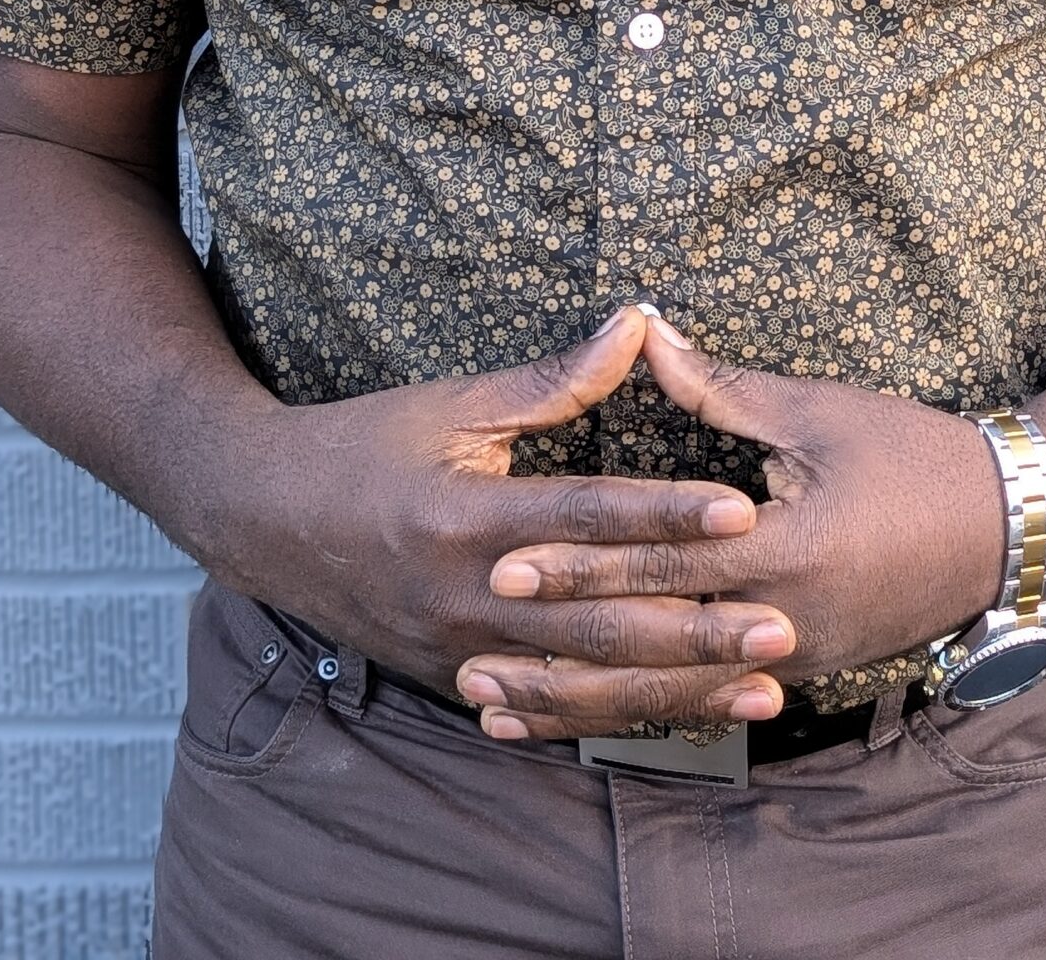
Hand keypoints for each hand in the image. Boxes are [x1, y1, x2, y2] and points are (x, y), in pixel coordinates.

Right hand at [213, 307, 795, 740]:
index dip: (666, 515)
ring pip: (586, 684)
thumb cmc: (366, 444)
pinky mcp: (455, 682)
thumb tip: (637, 324)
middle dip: (697, 629)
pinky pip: (549, 710)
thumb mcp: (455, 402)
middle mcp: (466, 596)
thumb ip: (553, 378)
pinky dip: (618, 718)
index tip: (744, 513)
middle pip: (599, 620)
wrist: (263, 519)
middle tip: (781, 628)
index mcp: (467, 515)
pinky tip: (682, 721)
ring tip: (760, 688)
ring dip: (677, 689)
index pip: (586, 518)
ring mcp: (459, 653)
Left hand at [460, 316, 1006, 736]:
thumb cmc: (915, 454)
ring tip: (503, 700)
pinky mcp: (801, 672)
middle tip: (475, 637)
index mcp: (786, 551)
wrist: (1009, 529)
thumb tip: (641, 331)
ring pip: (671, 691)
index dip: (579, 560)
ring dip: (585, 699)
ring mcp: (794, 659)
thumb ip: (719, 386)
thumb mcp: (816, 411)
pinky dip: (640, 710)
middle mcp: (785, 621)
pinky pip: (706, 700)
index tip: (503, 559)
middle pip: (653, 642)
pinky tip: (585, 717)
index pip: (660, 560)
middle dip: (560, 641)